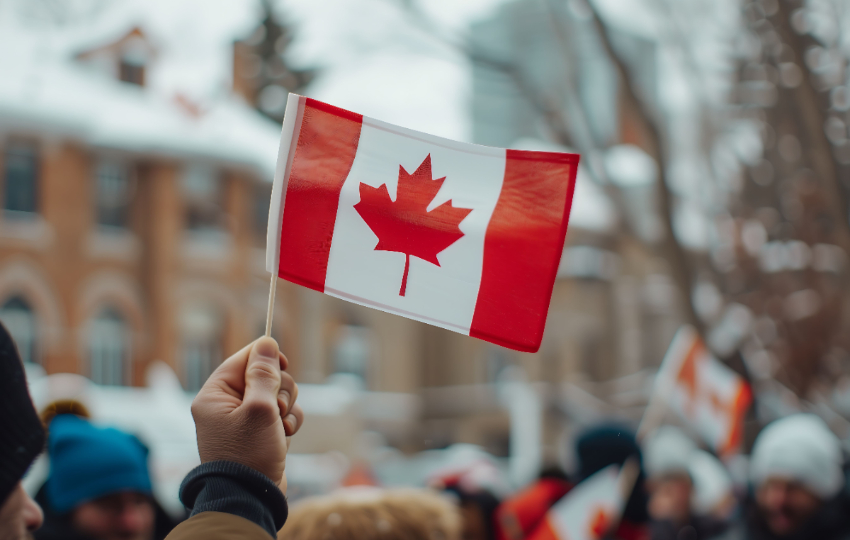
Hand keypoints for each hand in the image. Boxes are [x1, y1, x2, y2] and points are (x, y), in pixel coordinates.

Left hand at [190, 337, 303, 492]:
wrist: (251, 497)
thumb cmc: (249, 454)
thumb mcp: (259, 409)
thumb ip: (264, 374)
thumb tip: (267, 342)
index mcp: (215, 395)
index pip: (243, 359)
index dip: (266, 358)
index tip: (283, 365)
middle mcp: (226, 405)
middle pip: (264, 375)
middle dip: (279, 390)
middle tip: (275, 408)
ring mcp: (244, 420)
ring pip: (277, 394)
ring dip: (286, 408)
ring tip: (280, 427)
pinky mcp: (260, 433)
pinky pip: (281, 414)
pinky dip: (288, 422)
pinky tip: (284, 437)